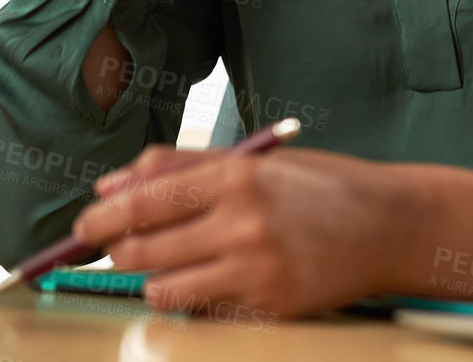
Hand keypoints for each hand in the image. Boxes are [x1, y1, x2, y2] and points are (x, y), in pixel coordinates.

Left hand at [70, 143, 472, 319]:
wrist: (388, 225)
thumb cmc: (315, 187)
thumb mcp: (251, 160)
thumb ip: (179, 168)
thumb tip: (110, 186)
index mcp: (234, 174)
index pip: (143, 200)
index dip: (101, 218)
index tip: (84, 226)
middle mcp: (242, 221)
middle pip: (143, 249)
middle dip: (117, 252)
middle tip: (115, 249)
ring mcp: (257, 268)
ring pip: (165, 289)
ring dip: (155, 282)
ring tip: (169, 267)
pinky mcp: (271, 306)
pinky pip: (205, 312)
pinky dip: (196, 301)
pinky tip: (213, 282)